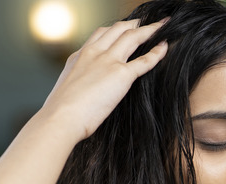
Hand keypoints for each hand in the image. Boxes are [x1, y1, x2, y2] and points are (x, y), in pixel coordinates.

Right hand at [38, 19, 167, 142]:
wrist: (61, 117)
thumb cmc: (61, 112)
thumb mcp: (67, 89)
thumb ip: (79, 84)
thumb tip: (83, 93)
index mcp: (80, 56)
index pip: (100, 34)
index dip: (115, 30)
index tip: (124, 28)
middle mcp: (94, 53)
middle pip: (118, 29)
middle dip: (134, 24)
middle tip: (146, 23)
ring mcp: (108, 61)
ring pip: (132, 37)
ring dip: (149, 30)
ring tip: (161, 26)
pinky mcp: (121, 75)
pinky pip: (145, 60)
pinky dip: (157, 52)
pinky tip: (164, 47)